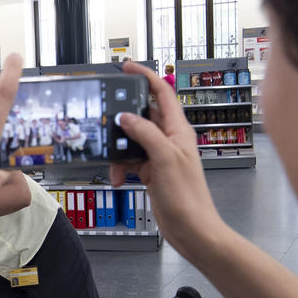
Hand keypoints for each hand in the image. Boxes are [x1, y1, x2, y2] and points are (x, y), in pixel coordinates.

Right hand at [110, 61, 226, 259]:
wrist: (191, 229)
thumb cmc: (187, 197)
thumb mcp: (164, 159)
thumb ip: (145, 133)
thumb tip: (126, 116)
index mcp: (178, 130)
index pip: (162, 93)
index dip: (145, 77)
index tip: (127, 68)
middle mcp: (169, 139)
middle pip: (142, 116)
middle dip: (123, 120)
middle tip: (106, 121)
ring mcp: (159, 155)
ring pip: (132, 140)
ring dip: (119, 150)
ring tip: (114, 162)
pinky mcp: (151, 171)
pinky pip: (130, 160)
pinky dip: (121, 167)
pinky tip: (118, 178)